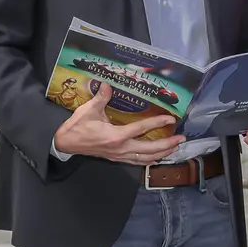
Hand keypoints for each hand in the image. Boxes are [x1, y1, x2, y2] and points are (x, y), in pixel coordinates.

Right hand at [54, 82, 183, 164]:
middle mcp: (120, 148)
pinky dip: (150, 160)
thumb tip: (109, 84)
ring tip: (174, 148)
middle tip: (182, 139)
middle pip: (150, 149)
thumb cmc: (77, 126)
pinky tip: (158, 157)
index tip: (171, 119)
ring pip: (146, 159)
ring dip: (162, 154)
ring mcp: (119, 156)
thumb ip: (101, 97)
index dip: (157, 122)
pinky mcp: (117, 159)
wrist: (66, 143)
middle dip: (168, 145)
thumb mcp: (88, 110)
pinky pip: (138, 162)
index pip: (142, 129)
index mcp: (115, 136)